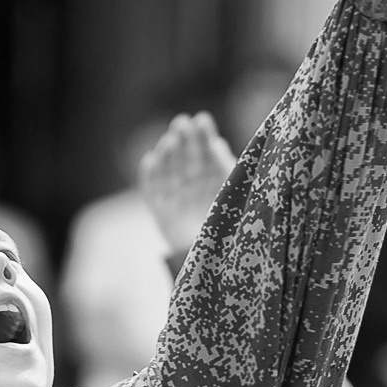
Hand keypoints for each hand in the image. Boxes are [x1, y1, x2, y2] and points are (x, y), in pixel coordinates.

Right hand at [139, 111, 235, 255]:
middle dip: (185, 139)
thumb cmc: (235, 231)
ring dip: (168, 153)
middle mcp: (196, 189)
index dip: (204, 137)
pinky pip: (152, 191)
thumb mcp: (236, 196)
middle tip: (182, 122)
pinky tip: (150, 159)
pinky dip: (149, 175)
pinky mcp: (162, 214)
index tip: (202, 119)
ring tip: (170, 140)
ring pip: (170, 170)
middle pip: (187, 158)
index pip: (209, 155)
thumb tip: (217, 144)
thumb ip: (228, 172)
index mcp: (217, 183)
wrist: (219, 266)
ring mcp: (178, 200)